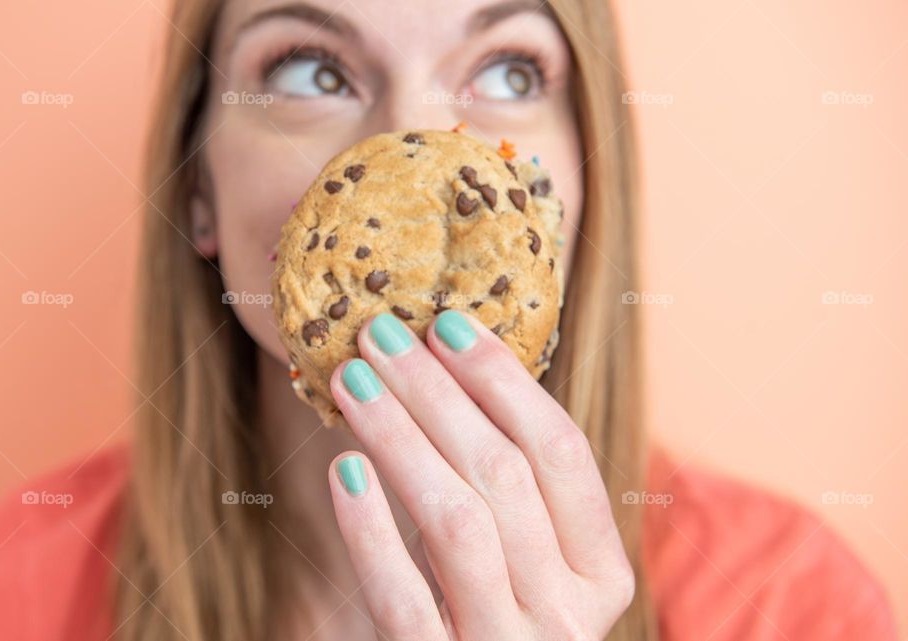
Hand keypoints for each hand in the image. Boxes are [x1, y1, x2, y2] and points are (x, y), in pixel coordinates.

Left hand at [327, 310, 634, 640]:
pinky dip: (369, 528)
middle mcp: (570, 614)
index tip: (449, 323)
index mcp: (603, 572)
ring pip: (456, 520)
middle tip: (382, 334)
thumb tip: (446, 369)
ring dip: (400, 437)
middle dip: (437, 392)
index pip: (562, 453)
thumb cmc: (497, 619)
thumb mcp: (528, 562)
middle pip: (503, 473)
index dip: (504, 380)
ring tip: (353, 380)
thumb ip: (510, 491)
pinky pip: (401, 598)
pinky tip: (343, 468)